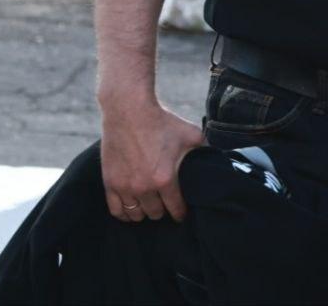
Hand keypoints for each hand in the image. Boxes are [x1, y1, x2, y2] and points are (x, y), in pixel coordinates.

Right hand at [100, 98, 203, 222]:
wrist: (129, 110)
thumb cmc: (162, 121)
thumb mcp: (191, 134)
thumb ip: (205, 150)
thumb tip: (217, 160)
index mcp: (165, 179)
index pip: (176, 209)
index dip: (181, 213)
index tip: (182, 213)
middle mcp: (144, 187)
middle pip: (156, 214)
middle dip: (163, 211)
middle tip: (165, 204)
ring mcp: (125, 187)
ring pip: (137, 215)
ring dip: (145, 212)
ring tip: (150, 205)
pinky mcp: (110, 183)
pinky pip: (117, 211)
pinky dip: (125, 214)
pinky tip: (131, 209)